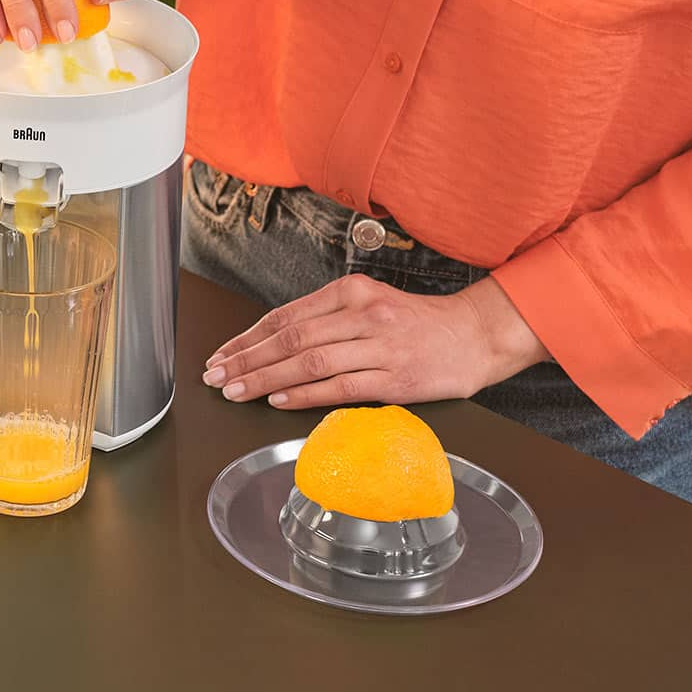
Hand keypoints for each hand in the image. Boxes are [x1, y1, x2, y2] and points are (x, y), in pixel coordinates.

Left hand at [201, 274, 549, 409]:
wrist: (475, 335)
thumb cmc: (417, 323)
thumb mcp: (370, 305)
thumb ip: (328, 319)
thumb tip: (275, 342)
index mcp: (349, 292)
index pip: (285, 316)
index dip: (247, 337)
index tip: (221, 354)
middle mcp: (361, 313)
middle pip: (289, 337)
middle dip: (246, 359)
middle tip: (215, 376)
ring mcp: (378, 345)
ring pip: (308, 361)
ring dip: (265, 379)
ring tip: (236, 391)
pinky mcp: (395, 377)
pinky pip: (340, 386)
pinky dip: (304, 394)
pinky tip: (278, 400)